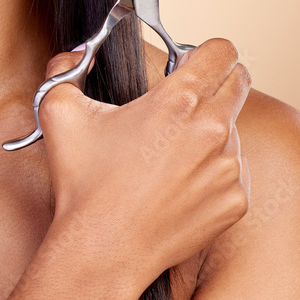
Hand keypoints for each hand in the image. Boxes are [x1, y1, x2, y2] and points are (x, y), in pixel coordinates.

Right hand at [36, 37, 251, 286]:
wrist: (102, 248)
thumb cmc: (84, 182)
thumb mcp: (61, 111)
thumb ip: (66, 68)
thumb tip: (74, 56)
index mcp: (178, 100)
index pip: (222, 50)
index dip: (207, 50)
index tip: (192, 61)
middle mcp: (212, 130)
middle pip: (238, 82)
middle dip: (215, 82)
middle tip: (185, 99)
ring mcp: (228, 168)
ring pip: (232, 130)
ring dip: (210, 132)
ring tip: (167, 154)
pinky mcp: (234, 202)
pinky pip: (233, 173)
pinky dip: (211, 172)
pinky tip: (176, 184)